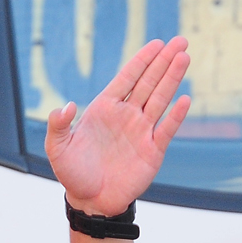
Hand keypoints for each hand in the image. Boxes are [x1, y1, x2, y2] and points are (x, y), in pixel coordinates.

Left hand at [46, 36, 192, 215]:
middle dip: (164, 61)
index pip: (127, 78)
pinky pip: (166, 129)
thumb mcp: (57, 148)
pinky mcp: (153, 151)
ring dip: (172, 79)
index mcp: (106, 109)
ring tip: (184, 58)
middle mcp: (127, 115)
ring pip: (160, 99)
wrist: (90, 201)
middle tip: (180, 41)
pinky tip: (184, 99)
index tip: (156, 44)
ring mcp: (142, 132)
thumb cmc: (72, 173)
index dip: (142, 60)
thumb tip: (67, 105)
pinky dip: (175, 115)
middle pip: (149, 82)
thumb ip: (58, 125)